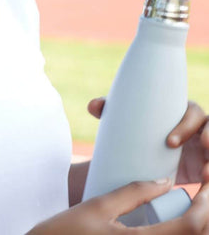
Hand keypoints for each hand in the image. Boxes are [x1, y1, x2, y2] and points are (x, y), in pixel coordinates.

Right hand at [29, 180, 208, 233]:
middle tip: (204, 189)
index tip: (206, 180)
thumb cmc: (66, 232)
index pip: (192, 226)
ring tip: (195, 203)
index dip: (206, 202)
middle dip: (207, 214)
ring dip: (196, 225)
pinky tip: (179, 221)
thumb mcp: (99, 206)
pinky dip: (181, 232)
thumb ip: (134, 193)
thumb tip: (165, 181)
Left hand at [88, 98, 208, 184]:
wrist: (143, 156)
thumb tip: (93, 106)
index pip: (192, 112)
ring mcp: (204, 147)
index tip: (170, 142)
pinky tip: (206, 183)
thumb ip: (109, 110)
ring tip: (204, 176)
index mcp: (181, 112)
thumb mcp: (124, 121)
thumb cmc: (135, 131)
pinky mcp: (205, 163)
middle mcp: (197, 128)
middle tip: (198, 152)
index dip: (186, 125)